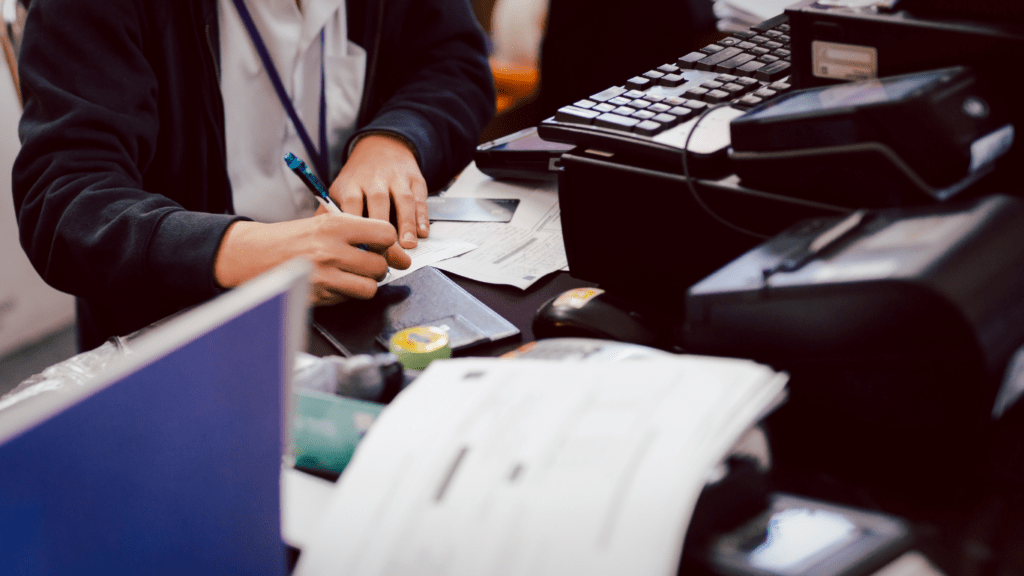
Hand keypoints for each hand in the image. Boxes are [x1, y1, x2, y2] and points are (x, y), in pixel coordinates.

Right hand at [214, 212, 410, 305]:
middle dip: (375, 266)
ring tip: (350, 274)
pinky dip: (345, 294)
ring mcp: (324, 276)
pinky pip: (349, 299)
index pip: (386, 234)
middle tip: (362, 262)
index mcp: (335, 225)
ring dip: (364, 283)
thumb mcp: (326, 223)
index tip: (379, 245)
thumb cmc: (294, 238)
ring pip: (370, 288)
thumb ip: (363, 235)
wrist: (255, 255)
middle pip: (380, 265)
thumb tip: (400, 256)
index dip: (386, 242)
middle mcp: (331, 250)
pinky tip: (332, 283)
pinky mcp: (317, 296)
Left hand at [329, 133, 428, 249]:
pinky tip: (422, 233)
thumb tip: (317, 240)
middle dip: (383, 228)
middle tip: (386, 252)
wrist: (381, 147)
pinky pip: (420, 199)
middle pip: (379, 202)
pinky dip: (422, 217)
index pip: (352, 204)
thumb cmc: (358, 179)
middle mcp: (374, 179)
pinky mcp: (415, 179)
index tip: (359, 249)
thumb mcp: (339, 190)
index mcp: (351, 184)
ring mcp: (397, 178)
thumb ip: (327, 214)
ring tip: (408, 246)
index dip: (357, 227)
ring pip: (403, 200)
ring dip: (407, 224)